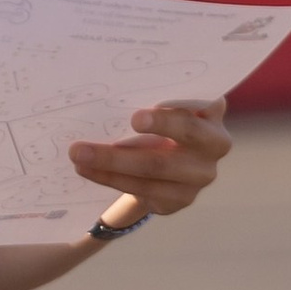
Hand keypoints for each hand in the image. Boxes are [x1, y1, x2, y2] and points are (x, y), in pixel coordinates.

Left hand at [68, 100, 230, 220]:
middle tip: (80, 149)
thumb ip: (157, 94)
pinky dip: (109, 179)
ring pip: (147, 178)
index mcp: (212, 115)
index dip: (166, 121)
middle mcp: (214, 148)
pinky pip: (140, 192)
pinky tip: (87, 170)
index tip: (135, 118)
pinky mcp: (178, 199)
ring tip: (77, 157)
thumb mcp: (170, 99)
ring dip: (107, 168)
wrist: (178, 147)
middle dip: (119, 156)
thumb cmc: (169, 111)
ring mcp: (197, 180)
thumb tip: (112, 90)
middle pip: (163, 158)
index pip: (192, 119)